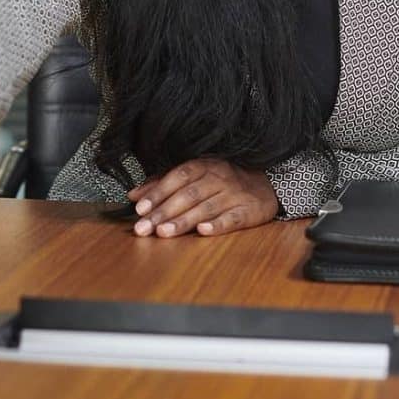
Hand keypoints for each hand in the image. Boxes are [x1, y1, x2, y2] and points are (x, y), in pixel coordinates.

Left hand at [127, 159, 278, 237]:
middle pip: (188, 195)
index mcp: (203, 166)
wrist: (265, 185)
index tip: (140, 208)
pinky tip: (203, 231)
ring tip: (164, 233)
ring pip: (205, 207)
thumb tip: (134, 195)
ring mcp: (233, 194)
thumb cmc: (223, 181)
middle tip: (144, 228)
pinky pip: (231, 218)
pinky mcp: (248, 211)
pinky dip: (217, 225)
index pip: (177, 177)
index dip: (158, 192)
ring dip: (183, 221)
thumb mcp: (195, 176)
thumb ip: (164, 184)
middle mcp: (218, 178)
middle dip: (163, 212)